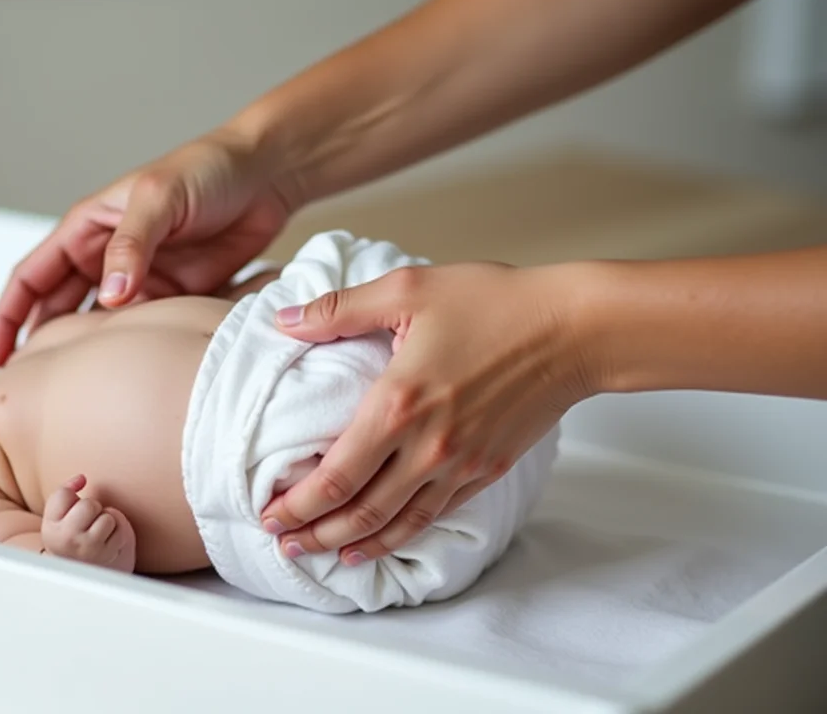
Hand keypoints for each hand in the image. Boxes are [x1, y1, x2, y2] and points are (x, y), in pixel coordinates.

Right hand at [0, 128, 299, 364]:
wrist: (267, 176)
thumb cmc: (207, 169)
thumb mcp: (159, 198)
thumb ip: (132, 245)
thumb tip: (110, 296)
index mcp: (87, 229)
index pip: (32, 278)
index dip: (8, 316)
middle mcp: (105, 258)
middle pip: (58, 311)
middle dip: (41, 348)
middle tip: (30, 392)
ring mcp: (139, 281)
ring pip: (98, 328)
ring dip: (85, 357)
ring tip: (72, 396)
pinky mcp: (173, 297)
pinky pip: (143, 331)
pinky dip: (131, 354)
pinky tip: (126, 382)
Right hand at [41, 475, 136, 572]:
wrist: (80, 571)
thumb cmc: (70, 536)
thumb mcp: (57, 517)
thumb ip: (65, 493)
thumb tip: (82, 478)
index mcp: (51, 528)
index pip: (63, 494)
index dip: (72, 492)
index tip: (72, 502)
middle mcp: (67, 540)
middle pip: (89, 505)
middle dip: (92, 507)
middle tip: (87, 519)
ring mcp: (89, 549)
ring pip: (107, 516)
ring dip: (106, 520)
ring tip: (97, 531)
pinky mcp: (108, 555)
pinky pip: (121, 528)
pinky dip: (118, 530)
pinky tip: (107, 539)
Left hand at [260, 261, 593, 563]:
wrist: (574, 328)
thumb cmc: (494, 301)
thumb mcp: (407, 289)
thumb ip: (338, 309)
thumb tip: (282, 319)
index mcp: (397, 404)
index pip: (334, 476)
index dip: (296, 504)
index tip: (268, 513)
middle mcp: (427, 446)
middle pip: (359, 512)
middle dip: (314, 534)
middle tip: (282, 544)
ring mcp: (459, 465)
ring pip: (397, 525)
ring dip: (354, 544)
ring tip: (322, 554)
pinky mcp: (486, 471)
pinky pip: (435, 515)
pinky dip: (401, 536)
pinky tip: (381, 539)